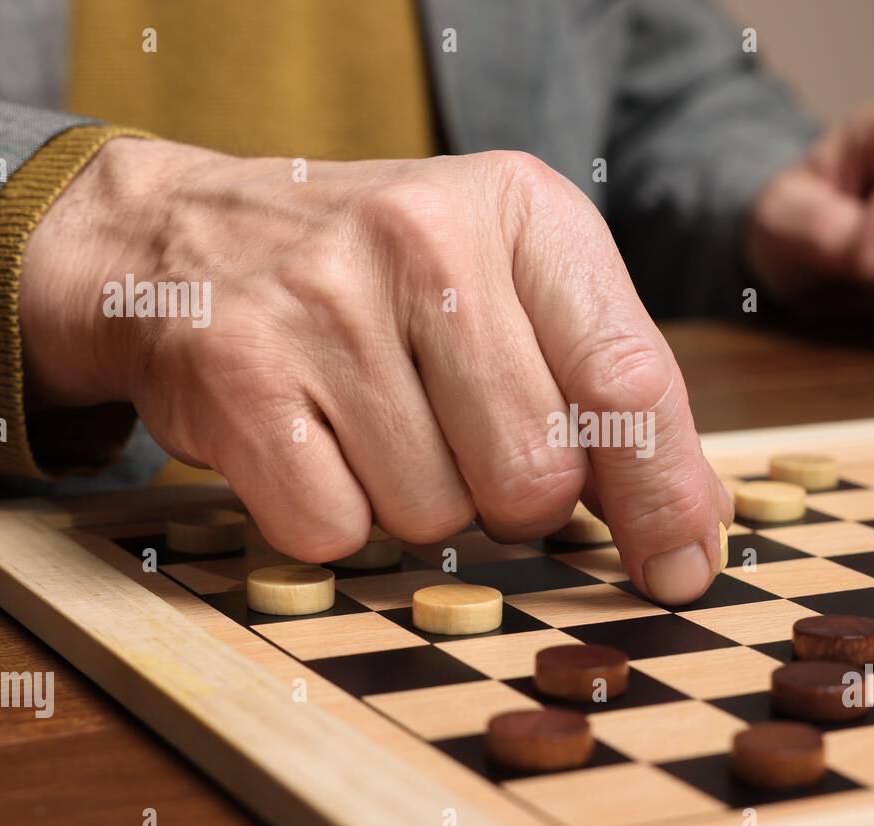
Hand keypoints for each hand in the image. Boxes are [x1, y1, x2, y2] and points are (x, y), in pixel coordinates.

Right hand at [20, 139, 731, 603]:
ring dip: (417, 506)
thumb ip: (604, 391)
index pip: (629, 379)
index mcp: (522, 210)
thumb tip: (690, 532)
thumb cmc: (377, 280)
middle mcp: (425, 238)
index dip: (664, 496)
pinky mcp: (239, 376)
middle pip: (535, 475)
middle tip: (460, 443)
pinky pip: (337, 531)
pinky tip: (312, 445)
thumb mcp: (507, 286)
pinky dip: (334, 519)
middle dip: (512, 500)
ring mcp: (324, 304)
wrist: (183, 238)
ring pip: (435, 517)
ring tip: (372, 424)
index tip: (679, 568)